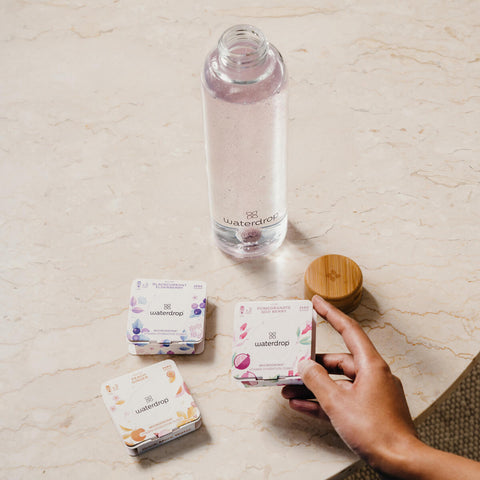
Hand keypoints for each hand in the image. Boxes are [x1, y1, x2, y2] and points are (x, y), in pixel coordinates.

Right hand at [282, 295, 417, 473]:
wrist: (400, 464)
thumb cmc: (376, 431)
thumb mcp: (337, 402)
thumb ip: (317, 380)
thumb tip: (304, 365)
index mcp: (371, 365)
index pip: (348, 330)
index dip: (331, 313)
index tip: (317, 302)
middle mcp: (373, 375)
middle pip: (338, 361)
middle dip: (312, 365)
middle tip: (293, 364)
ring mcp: (371, 394)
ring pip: (337, 383)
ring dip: (313, 387)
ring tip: (290, 390)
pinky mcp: (368, 411)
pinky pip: (341, 400)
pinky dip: (323, 401)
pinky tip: (302, 405)